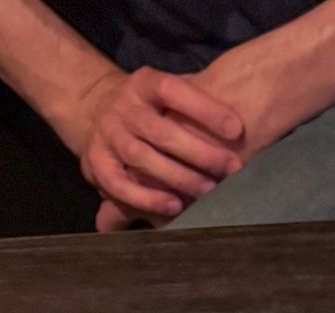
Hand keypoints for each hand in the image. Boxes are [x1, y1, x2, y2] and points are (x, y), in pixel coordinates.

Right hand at [73, 66, 244, 229]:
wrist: (96, 110)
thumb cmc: (151, 109)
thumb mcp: (167, 96)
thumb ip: (195, 102)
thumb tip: (238, 125)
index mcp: (143, 84)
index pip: (172, 89)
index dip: (204, 109)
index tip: (237, 129)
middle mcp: (122, 106)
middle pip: (160, 130)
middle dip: (199, 152)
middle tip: (231, 169)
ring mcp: (107, 134)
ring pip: (142, 157)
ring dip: (178, 177)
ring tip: (208, 191)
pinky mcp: (96, 162)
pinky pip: (119, 184)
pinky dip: (147, 198)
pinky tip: (174, 207)